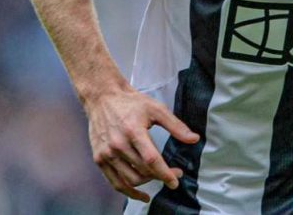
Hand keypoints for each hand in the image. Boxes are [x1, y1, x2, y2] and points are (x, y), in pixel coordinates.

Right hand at [85, 87, 199, 201]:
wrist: (103, 98)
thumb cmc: (131, 103)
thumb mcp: (156, 109)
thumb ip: (176, 126)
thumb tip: (194, 139)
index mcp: (133, 131)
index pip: (151, 159)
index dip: (165, 173)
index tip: (176, 180)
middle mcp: (118, 144)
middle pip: (142, 171)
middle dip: (160, 176)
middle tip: (173, 174)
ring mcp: (107, 153)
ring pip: (130, 179)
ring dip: (147, 183)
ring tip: (158, 178)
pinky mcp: (99, 159)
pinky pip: (114, 182)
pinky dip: (128, 191)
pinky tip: (139, 194)